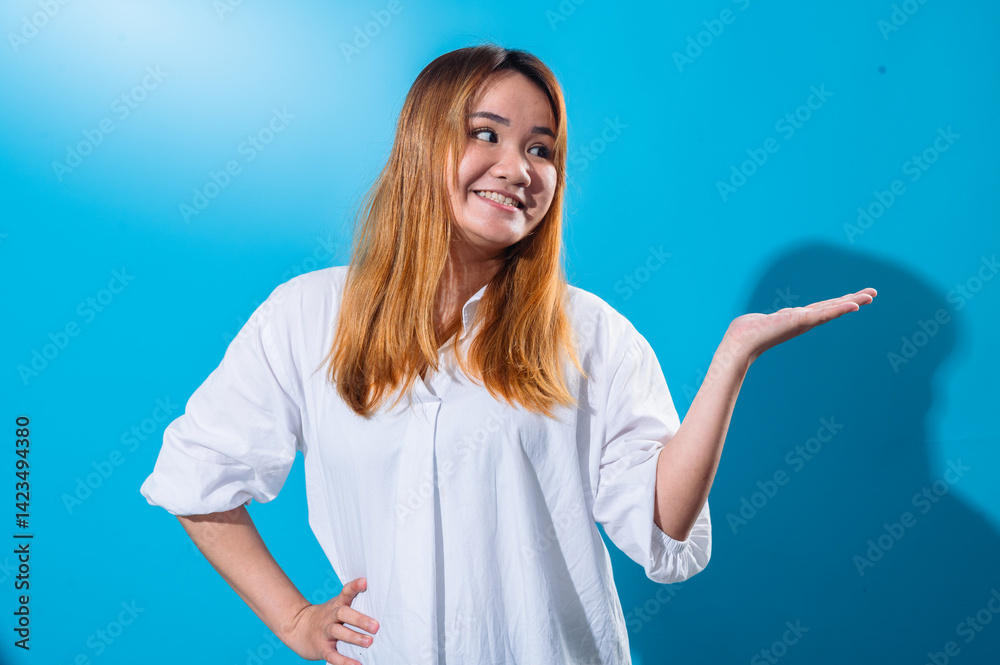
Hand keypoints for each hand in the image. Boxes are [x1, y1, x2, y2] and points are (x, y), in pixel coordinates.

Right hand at [283, 577, 379, 664]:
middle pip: (343, 614)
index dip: (354, 586)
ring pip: (338, 633)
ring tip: (369, 642)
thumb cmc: (326, 617)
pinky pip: (333, 655)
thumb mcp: (336, 607)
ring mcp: (325, 632)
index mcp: (336, 605)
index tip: (364, 582)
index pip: (345, 592)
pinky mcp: (321, 648)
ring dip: (354, 637)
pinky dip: (344, 661)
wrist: (296, 627)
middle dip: (360, 619)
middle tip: (375, 626)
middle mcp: (330, 616)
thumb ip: (353, 606)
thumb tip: (381, 608)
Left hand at [724, 288, 876, 366]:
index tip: (854, 298)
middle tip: (873, 293)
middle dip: (853, 300)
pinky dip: (840, 309)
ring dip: (853, 301)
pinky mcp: (801, 321)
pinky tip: (855, 305)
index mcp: (797, 319)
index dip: (838, 302)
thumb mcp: (761, 322)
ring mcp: (804, 321)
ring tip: (870, 296)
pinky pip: (825, 313)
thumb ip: (766, 321)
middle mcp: (804, 320)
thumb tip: (758, 322)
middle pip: (833, 307)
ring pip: (833, 309)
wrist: (740, 342)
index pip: (822, 308)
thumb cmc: (746, 333)